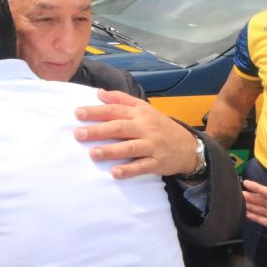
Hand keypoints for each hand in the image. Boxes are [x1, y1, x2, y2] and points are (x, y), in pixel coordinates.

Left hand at [73, 89, 197, 177]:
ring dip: (111, 151)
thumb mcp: (144, 109)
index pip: (115, 110)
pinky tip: (115, 173)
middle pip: (120, 128)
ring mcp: (152, 146)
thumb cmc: (160, 126)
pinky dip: (129, 170)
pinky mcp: (158, 163)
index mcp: (140, 114)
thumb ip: (121, 99)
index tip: (77, 113)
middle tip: (79, 134)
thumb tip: (99, 93)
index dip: (96, 111)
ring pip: (130, 147)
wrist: (189, 146)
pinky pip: (142, 166)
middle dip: (98, 131)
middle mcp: (145, 128)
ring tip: (93, 154)